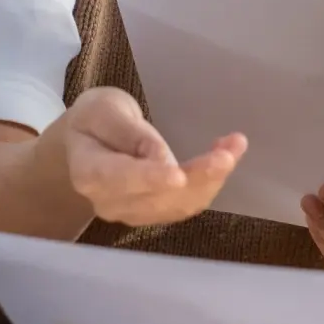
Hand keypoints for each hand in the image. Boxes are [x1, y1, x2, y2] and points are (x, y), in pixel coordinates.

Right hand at [64, 87, 245, 227]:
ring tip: (235, 145)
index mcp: (89, 173)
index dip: (150, 179)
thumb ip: (129, 132)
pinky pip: (188, 204)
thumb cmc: (94, 120)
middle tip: (228, 151)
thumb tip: (162, 157)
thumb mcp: (103, 109)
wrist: (88, 144)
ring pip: (179, 205)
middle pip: (158, 198)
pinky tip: (226, 155)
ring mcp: (133, 214)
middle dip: (198, 176)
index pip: (120, 180)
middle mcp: (110, 203)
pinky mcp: (155, 214)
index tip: (178, 175)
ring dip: (213, 179)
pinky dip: (212, 182)